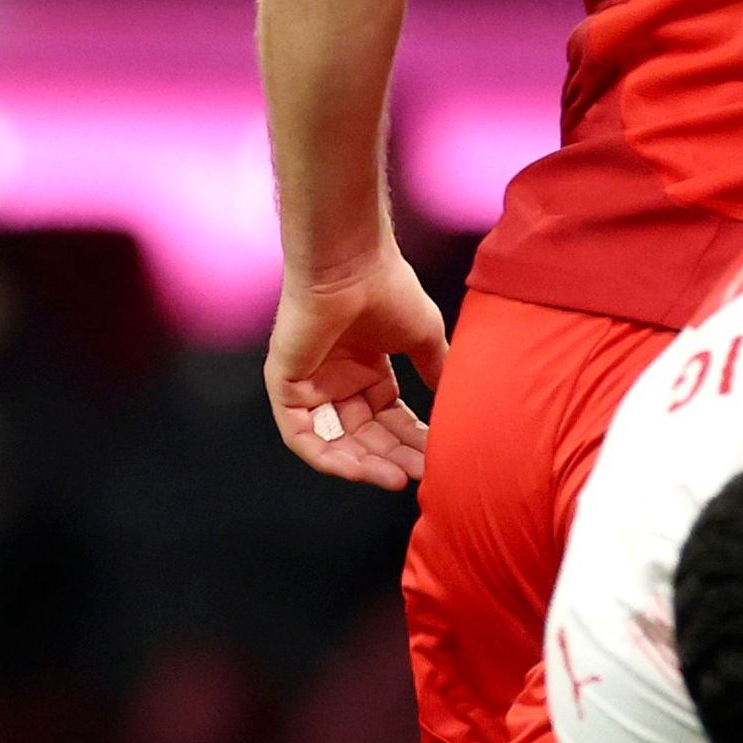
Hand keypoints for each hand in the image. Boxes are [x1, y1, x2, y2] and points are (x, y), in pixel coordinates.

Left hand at [264, 243, 445, 487]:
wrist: (351, 264)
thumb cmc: (386, 288)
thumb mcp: (422, 337)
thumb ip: (435, 370)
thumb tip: (456, 399)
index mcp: (366, 369)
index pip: (388, 419)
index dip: (410, 440)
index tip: (434, 457)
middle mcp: (337, 380)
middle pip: (364, 435)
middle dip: (391, 458)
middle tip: (419, 474)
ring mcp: (310, 385)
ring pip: (335, 442)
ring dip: (364, 464)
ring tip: (395, 478)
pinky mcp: (286, 387)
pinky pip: (302, 436)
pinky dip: (328, 457)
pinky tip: (359, 469)